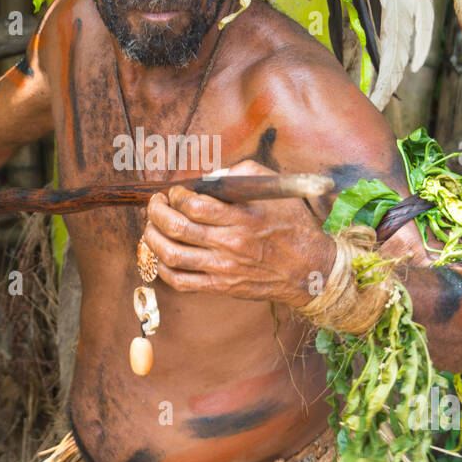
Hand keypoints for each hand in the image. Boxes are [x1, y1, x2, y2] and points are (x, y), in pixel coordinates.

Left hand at [142, 159, 335, 305]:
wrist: (309, 268)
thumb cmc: (292, 224)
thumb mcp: (274, 188)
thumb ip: (240, 174)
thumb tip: (207, 178)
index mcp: (242, 216)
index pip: (194, 205)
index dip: (176, 196)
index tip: (175, 192)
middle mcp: (230, 243)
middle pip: (176, 228)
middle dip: (157, 212)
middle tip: (156, 205)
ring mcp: (224, 268)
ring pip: (172, 255)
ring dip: (153, 238)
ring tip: (152, 227)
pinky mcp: (221, 287)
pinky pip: (180, 282)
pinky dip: (162, 267)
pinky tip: (162, 255)